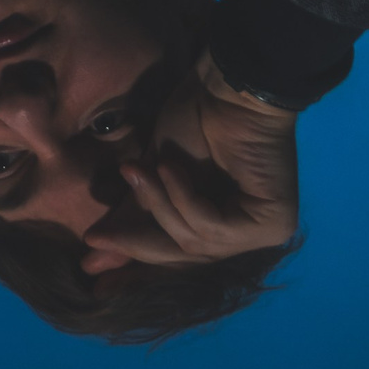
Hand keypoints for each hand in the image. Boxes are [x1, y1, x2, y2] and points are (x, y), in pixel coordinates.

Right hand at [113, 51, 299, 263]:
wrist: (229, 89)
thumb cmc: (196, 123)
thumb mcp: (154, 180)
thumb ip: (134, 218)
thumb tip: (93, 259)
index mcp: (225, 225)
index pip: (179, 258)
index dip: (136, 264)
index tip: (93, 278)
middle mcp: (249, 235)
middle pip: (185, 255)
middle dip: (137, 246)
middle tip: (94, 239)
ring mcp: (265, 233)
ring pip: (196, 242)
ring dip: (159, 204)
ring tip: (136, 170)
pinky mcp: (275, 225)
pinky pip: (214, 226)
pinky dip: (185, 198)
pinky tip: (170, 167)